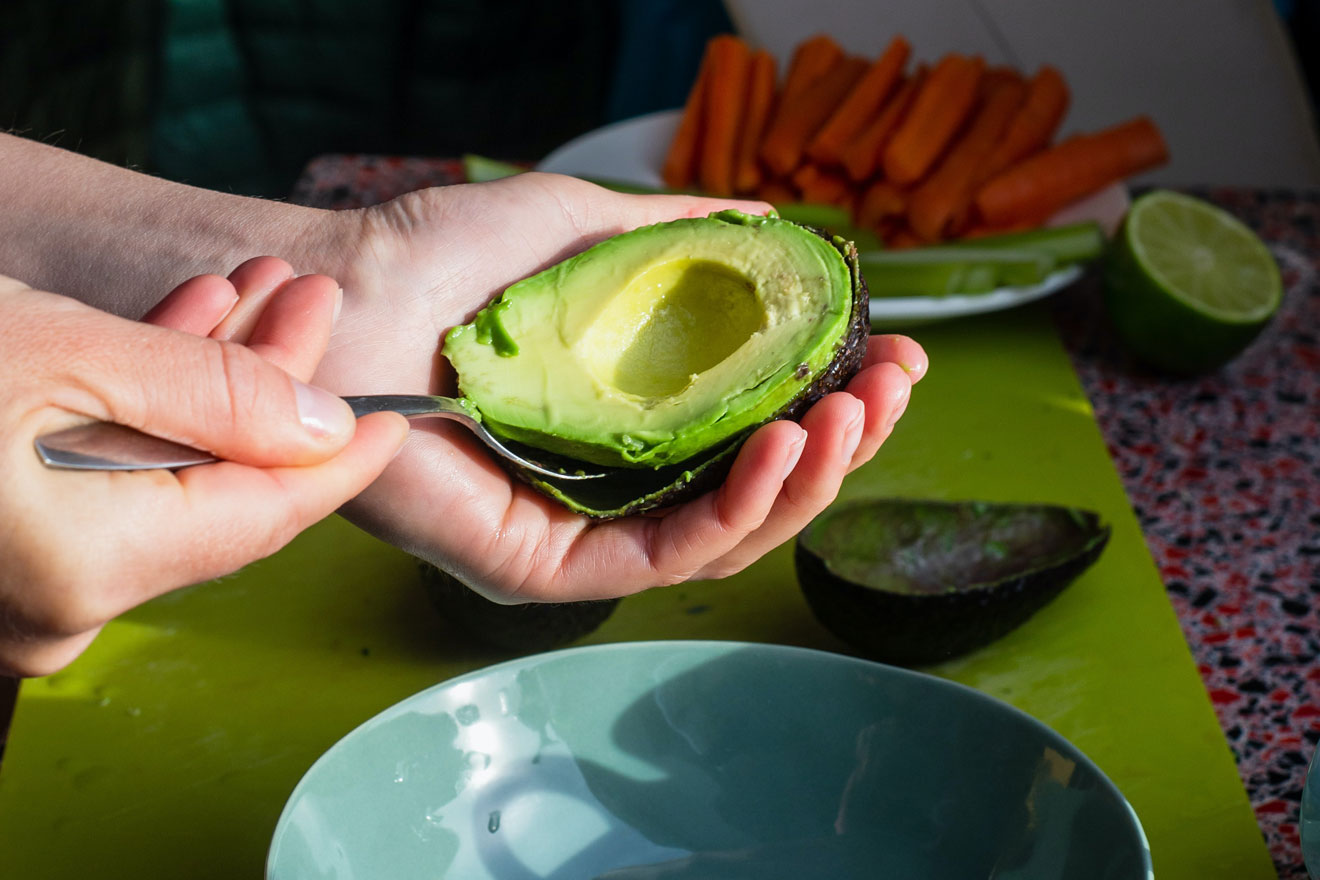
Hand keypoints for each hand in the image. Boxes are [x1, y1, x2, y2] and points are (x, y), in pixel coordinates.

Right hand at [0, 262, 406, 674]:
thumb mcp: (66, 354)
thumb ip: (211, 395)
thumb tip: (323, 427)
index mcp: (89, 569)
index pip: (266, 518)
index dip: (339, 463)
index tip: (393, 421)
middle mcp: (63, 607)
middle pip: (221, 492)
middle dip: (271, 389)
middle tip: (308, 302)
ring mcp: (31, 590)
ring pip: (166, 482)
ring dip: (209, 386)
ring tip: (250, 297)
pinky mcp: (9, 555)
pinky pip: (105, 489)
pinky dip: (140, 416)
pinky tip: (175, 337)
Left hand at [225, 174, 927, 602]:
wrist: (342, 292)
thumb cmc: (442, 257)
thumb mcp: (584, 228)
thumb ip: (679, 238)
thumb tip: (773, 223)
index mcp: (627, 420)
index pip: (752, 430)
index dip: (830, 399)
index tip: (892, 353)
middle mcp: (612, 484)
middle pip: (754, 490)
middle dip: (841, 443)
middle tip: (894, 386)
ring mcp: (581, 532)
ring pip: (725, 534)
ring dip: (809, 478)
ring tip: (855, 413)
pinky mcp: (545, 568)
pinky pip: (663, 555)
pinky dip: (737, 509)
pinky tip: (785, 445)